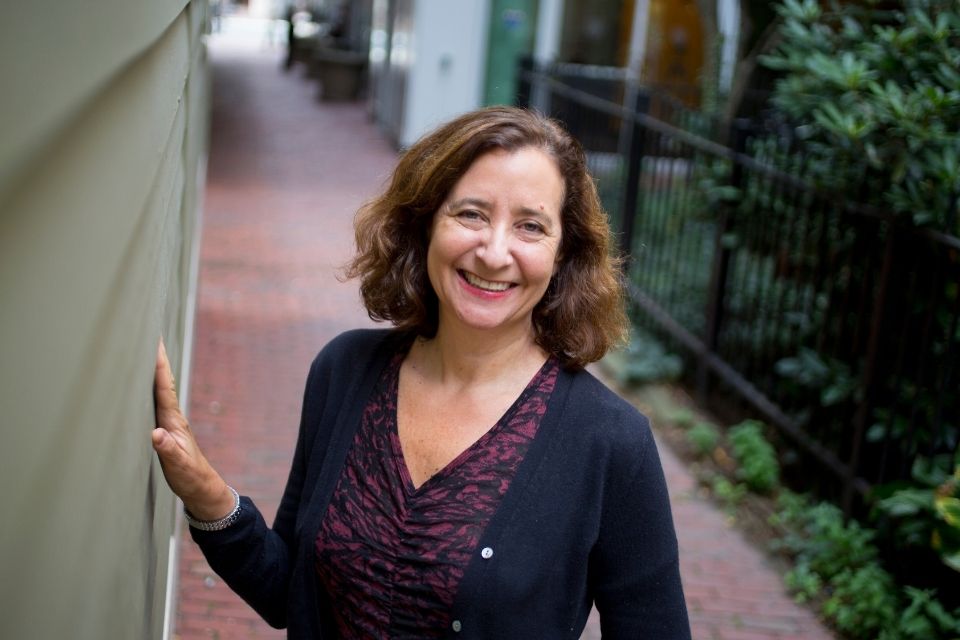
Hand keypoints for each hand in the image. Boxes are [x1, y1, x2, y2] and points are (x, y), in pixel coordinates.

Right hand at [152, 338, 235, 520]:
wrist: (201, 486)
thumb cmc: (189, 476)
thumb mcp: (177, 465)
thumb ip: (168, 450)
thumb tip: (156, 435)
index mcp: (173, 420)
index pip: (164, 387)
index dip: (159, 365)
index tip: (153, 341)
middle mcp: (171, 415)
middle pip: (161, 380)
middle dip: (155, 357)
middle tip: (148, 332)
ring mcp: (169, 420)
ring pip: (158, 389)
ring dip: (152, 368)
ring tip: (145, 348)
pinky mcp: (165, 427)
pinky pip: (155, 400)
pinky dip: (149, 386)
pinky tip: (143, 381)